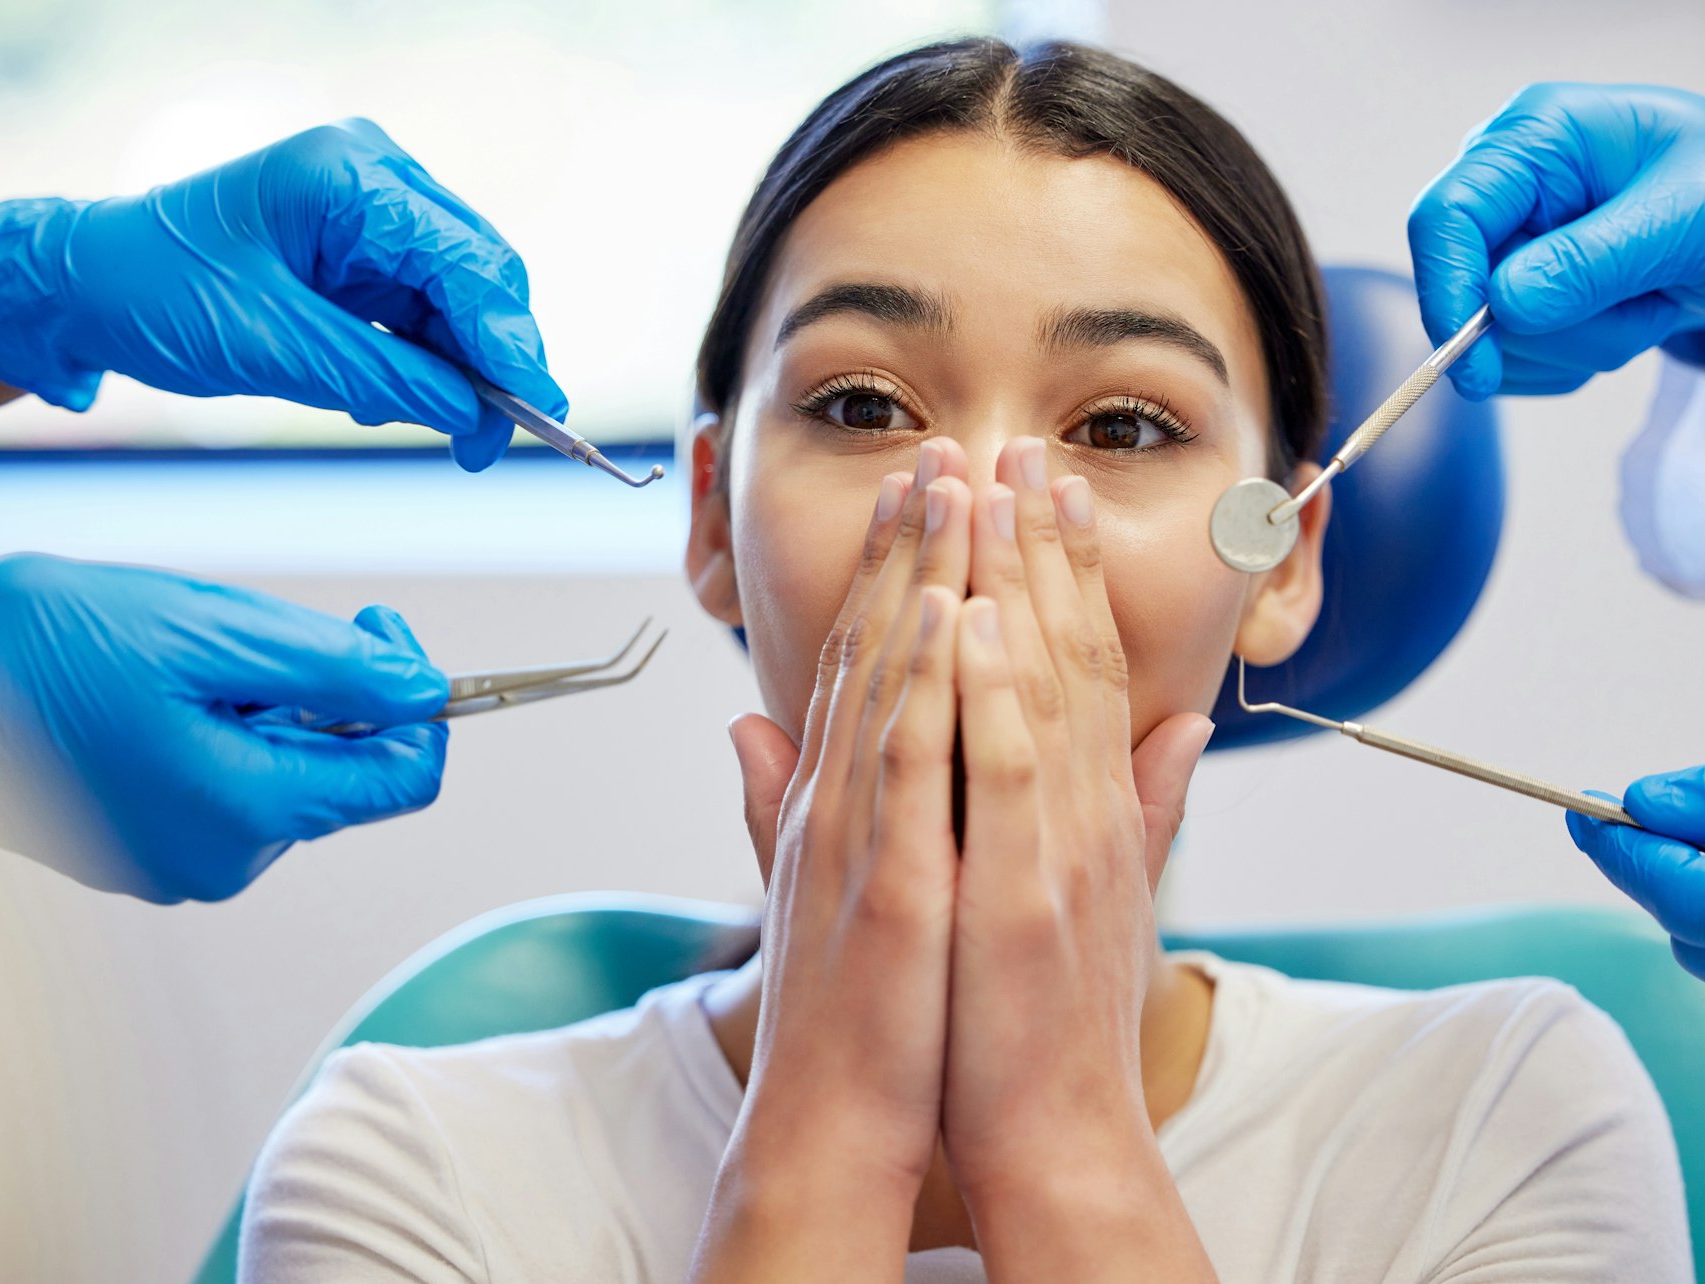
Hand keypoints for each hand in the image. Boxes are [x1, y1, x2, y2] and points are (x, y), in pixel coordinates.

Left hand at [0, 118, 562, 469]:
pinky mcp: (367, 255)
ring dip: (465, 373)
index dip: (508, 339)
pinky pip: (427, 315)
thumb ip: (386, 378)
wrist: (89, 289)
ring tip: (455, 437)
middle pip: (480, 277)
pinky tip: (409, 402)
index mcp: (349, 177)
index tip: (541, 408)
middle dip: (495, 363)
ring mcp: (374, 217)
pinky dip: (429, 365)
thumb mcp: (275, 347)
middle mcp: (375, 183)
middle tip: (493, 442)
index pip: (465, 261)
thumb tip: (475, 414)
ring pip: (463, 303)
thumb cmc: (153, 292)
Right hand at [0, 554, 447, 902]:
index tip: (383, 637)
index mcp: (248, 812)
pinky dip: (223, 734)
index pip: (404, 781)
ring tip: (185, 666)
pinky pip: (227, 789)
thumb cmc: (39, 648)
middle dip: (328, 695)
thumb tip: (426, 690)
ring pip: (285, 776)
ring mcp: (176, 862)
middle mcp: (221, 860)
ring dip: (269, 711)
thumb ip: (335, 667)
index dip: (418, 703)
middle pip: (344, 775)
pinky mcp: (143, 850)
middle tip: (261, 632)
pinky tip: (159, 697)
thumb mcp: (210, 631)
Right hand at [693, 441, 972, 1281]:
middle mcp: (837, 798)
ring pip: (890, 678)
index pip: (864, 660)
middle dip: (910, 542)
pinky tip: (956, 614)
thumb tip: (748, 731)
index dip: (892, 570)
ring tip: (953, 487)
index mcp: (836, 798)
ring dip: (921, 576)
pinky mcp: (889, 881)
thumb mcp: (819, 887)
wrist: (828, 1122)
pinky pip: (910, 764)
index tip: (926, 491)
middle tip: (944, 448)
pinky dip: (929, 684)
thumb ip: (786, 802)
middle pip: (874, 646)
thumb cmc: (850, 1009)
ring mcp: (859, 833)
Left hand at [942, 437, 1216, 1280]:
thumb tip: (1181, 727)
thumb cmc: (1055, 1017)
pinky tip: (972, 616)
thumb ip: (1142, 805)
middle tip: (1028, 447)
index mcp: (1099, 808)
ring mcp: (1063, 846)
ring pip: (1044, 686)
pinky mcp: (1025, 890)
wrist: (1058, 1133)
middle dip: (1049, 545)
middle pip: (1074, 652)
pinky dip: (993, 688)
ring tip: (999, 487)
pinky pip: (1010, 770)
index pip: (1091, 663)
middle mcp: (1092, 810)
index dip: (1073, 572)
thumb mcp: (1108, 894)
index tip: (1051, 489)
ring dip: (1021, 581)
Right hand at [1408, 83, 1704, 396]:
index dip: (1448, 293)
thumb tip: (1504, 306)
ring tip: (1652, 301)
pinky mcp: (1532, 290)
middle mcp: (1515, 185)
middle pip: (1469, 290)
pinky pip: (1520, 358)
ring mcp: (1521, 240)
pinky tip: (1632, 317)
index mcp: (1540, 137)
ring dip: (1578, 345)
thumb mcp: (1695, 217)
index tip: (1476, 366)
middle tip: (1644, 311)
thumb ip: (1596, 260)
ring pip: (1496, 337)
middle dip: (1551, 328)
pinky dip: (1576, 360)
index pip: (1446, 217)